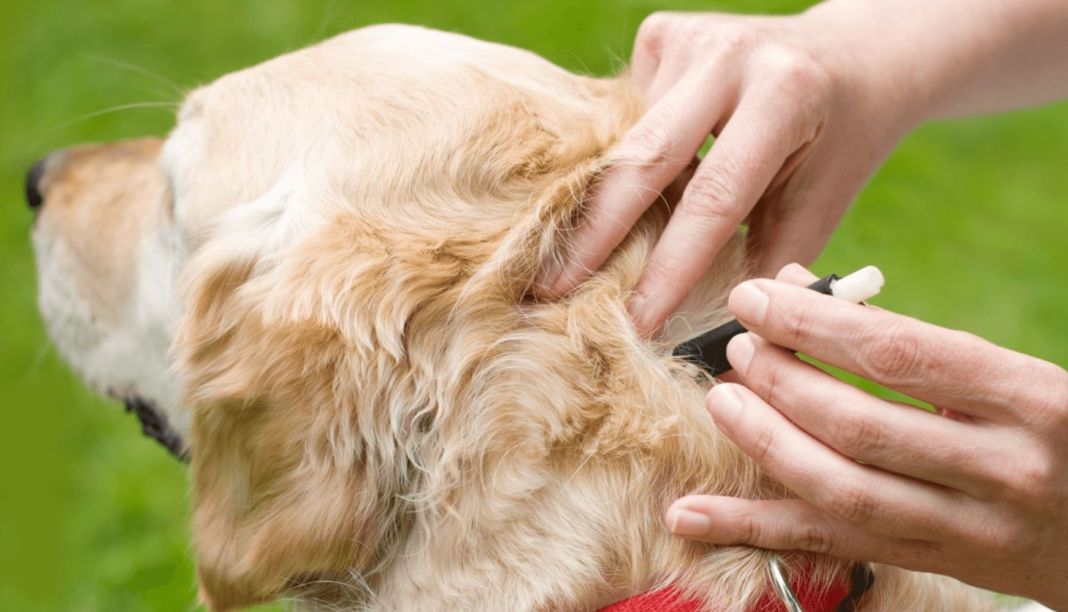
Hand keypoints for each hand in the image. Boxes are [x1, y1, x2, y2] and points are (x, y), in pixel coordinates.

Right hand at [535, 9, 913, 333]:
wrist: (850, 56)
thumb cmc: (838, 143)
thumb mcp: (821, 204)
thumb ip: (767, 266)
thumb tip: (716, 346)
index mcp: (784, 95)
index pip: (714, 197)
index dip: (670, 267)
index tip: (635, 323)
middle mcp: (729, 54)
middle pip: (643, 157)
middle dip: (594, 234)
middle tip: (549, 292)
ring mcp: (689, 37)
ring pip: (626, 139)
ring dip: (603, 202)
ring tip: (565, 259)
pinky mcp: (662, 33)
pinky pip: (625, 115)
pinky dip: (623, 160)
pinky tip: (632, 182)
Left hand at [666, 264, 1067, 607]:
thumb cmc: (1047, 428)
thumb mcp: (1004, 374)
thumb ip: (904, 337)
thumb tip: (792, 290)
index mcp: (1029, 399)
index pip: (899, 353)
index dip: (812, 324)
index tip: (753, 297)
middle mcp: (1003, 468)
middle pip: (860, 427)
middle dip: (782, 383)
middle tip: (737, 350)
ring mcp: (969, 529)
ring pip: (843, 491)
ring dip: (765, 444)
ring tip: (721, 401)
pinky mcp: (933, 565)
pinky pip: (829, 545)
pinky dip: (751, 529)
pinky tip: (688, 514)